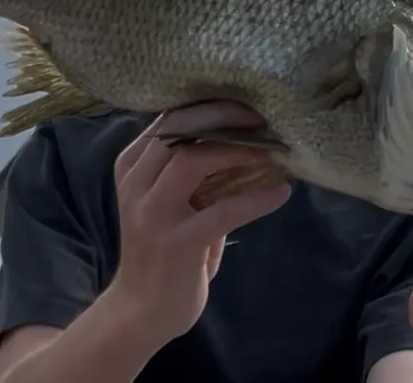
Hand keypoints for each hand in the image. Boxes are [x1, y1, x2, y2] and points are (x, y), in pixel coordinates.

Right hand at [105, 101, 290, 353]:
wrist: (138, 311)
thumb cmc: (160, 249)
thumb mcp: (162, 200)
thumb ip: (185, 168)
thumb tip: (237, 135)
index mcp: (131, 165)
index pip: (168, 117)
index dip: (208, 104)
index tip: (243, 100)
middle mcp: (137, 183)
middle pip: (178, 128)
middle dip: (223, 116)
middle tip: (261, 117)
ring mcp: (154, 213)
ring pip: (193, 160)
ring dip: (238, 150)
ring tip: (273, 150)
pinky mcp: (177, 243)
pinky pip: (223, 211)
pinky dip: (257, 198)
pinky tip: (281, 192)